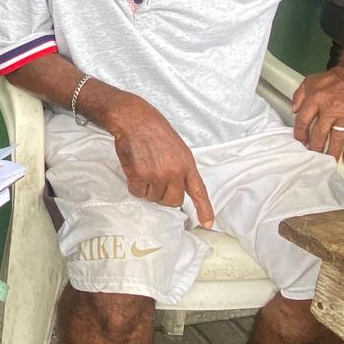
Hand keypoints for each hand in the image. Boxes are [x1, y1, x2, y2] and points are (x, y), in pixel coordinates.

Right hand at [105, 92, 214, 228]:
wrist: (135, 120)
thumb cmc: (156, 131)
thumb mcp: (178, 149)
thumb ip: (181, 169)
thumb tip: (177, 189)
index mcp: (187, 164)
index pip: (198, 191)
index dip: (204, 209)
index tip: (207, 223)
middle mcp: (174, 172)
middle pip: (172, 201)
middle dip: (164, 197)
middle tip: (157, 182)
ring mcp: (156, 175)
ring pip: (152, 197)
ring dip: (147, 188)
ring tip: (145, 168)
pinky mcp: (139, 176)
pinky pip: (137, 192)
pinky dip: (135, 185)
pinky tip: (136, 169)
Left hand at [292, 66, 343, 161]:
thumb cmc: (332, 79)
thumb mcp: (309, 81)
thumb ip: (298, 96)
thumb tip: (294, 112)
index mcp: (316, 99)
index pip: (304, 120)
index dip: (300, 133)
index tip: (300, 142)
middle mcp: (330, 108)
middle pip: (320, 133)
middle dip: (315, 147)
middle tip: (313, 156)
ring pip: (338, 137)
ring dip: (332, 151)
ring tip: (328, 162)